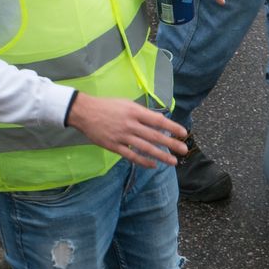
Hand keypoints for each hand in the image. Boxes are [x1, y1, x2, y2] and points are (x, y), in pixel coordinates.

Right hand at [66, 92, 187, 167]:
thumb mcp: (126, 103)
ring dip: (161, 155)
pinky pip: (131, 156)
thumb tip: (158, 120)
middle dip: (171, 144)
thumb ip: (141, 113)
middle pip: (154, 136)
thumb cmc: (107, 106)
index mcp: (134, 111)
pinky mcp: (114, 146)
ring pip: (145, 148)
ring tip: (173, 161)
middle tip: (184, 150)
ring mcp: (122, 136)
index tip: (183, 132)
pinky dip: (143, 161)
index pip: (158, 120)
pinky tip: (153, 165)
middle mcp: (130, 124)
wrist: (84, 112)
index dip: (172, 127)